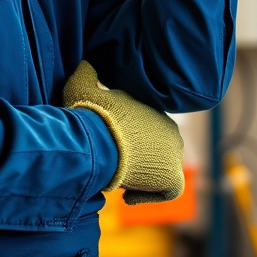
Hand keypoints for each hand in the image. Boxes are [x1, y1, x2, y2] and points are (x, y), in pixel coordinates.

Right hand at [63, 61, 183, 203]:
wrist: (101, 142)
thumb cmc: (91, 116)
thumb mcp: (82, 88)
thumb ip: (86, 73)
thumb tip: (84, 61)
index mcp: (154, 110)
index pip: (149, 128)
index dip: (130, 141)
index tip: (112, 147)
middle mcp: (171, 130)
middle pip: (158, 149)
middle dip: (140, 158)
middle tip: (116, 164)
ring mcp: (174, 154)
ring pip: (164, 168)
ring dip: (145, 176)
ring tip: (120, 178)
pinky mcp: (173, 176)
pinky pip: (169, 190)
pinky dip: (150, 194)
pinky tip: (128, 195)